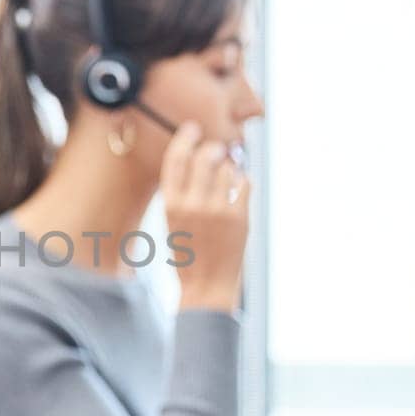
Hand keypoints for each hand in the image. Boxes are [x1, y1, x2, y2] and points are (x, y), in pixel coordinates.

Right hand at [162, 120, 250, 310]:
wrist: (206, 287)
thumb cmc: (188, 254)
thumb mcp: (173, 222)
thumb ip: (180, 193)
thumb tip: (196, 157)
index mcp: (170, 204)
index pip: (176, 158)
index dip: (185, 138)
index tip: (193, 128)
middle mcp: (192, 204)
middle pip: (205, 156)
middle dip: (213, 148)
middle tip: (217, 149)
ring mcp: (217, 210)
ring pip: (227, 168)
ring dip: (229, 167)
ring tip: (227, 176)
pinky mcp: (239, 217)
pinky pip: (244, 183)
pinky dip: (242, 182)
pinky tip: (238, 189)